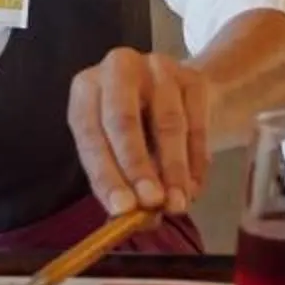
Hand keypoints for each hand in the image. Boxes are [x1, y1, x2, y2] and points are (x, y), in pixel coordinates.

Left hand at [67, 47, 211, 215]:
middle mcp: (118, 69)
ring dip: (173, 169)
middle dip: (138, 166)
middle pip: (123, 119)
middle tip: (152, 202)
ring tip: (177, 204)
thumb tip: (132, 216)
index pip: (89, 133)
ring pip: (167, 122)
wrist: (177, 97)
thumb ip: (119, 181)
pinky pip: (197, 123)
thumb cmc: (136, 129)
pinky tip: (193, 188)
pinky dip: (196, 161)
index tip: (122, 208)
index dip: (105, 173)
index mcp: (86, 88)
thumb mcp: (115, 150)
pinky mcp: (193, 76)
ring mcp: (157, 68)